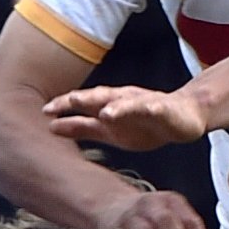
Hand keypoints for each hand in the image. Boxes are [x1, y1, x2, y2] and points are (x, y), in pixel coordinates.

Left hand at [44, 82, 208, 150]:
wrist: (183, 117)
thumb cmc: (143, 123)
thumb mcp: (108, 131)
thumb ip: (82, 128)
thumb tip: (51, 127)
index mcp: (107, 106)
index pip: (83, 104)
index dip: (65, 107)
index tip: (44, 112)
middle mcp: (122, 100)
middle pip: (101, 97)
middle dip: (84, 99)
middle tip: (67, 101)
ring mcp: (143, 103)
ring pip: (127, 101)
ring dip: (115, 105)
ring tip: (103, 111)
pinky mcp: (163, 108)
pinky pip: (154, 107)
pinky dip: (147, 107)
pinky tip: (143, 109)